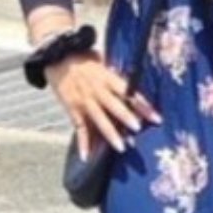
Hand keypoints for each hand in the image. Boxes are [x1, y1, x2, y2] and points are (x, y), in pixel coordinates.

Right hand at [46, 52, 160, 156]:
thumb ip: (115, 76)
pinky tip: (87, 157)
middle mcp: (97, 90)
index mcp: (107, 78)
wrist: (56, 55)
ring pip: (99, 119)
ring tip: (121, 148)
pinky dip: (83, 143)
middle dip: (126, 117)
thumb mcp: (102, 62)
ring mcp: (84, 101)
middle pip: (114, 105)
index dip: (143, 104)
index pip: (129, 92)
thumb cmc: (83, 58)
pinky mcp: (72, 109)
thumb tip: (132, 85)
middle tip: (138, 128)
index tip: (156, 117)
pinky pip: (79, 128)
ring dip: (110, 134)